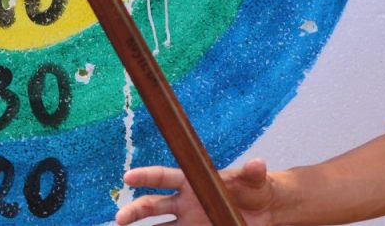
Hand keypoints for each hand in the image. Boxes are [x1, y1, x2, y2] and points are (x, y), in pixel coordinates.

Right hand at [116, 159, 274, 225]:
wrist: (264, 210)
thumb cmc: (255, 189)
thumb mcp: (256, 180)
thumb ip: (253, 173)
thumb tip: (257, 164)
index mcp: (192, 182)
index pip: (164, 177)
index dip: (146, 176)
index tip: (128, 177)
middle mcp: (184, 203)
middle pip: (153, 206)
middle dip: (135, 211)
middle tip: (120, 218)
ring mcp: (188, 223)